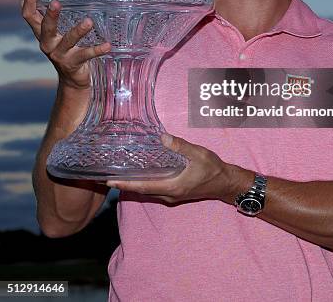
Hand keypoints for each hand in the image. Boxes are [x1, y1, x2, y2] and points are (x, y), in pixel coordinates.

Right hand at [21, 0, 110, 89]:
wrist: (72, 79)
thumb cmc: (67, 50)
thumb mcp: (58, 34)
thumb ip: (58, 19)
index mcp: (42, 33)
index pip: (29, 16)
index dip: (29, 2)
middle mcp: (48, 43)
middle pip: (45, 28)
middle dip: (51, 15)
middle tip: (56, 3)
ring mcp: (60, 55)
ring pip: (68, 40)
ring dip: (78, 31)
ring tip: (89, 22)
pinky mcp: (73, 63)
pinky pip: (86, 55)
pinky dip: (97, 50)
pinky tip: (107, 45)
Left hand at [106, 133, 252, 204]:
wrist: (225, 183)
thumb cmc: (213, 169)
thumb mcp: (198, 154)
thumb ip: (180, 146)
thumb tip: (162, 137)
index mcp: (172, 186)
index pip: (143, 187)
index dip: (125, 184)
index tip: (109, 181)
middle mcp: (169, 194)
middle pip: (141, 191)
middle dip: (124, 185)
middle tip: (107, 177)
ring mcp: (172, 195)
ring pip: (147, 191)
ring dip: (133, 184)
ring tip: (119, 176)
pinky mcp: (175, 192)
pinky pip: (154, 189)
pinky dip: (143, 183)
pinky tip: (139, 175)